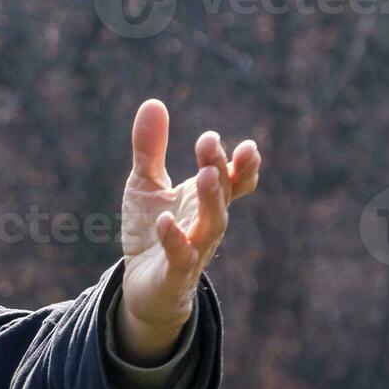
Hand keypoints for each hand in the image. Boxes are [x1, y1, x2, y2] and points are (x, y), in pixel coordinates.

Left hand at [117, 99, 261, 363]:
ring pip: (211, 226)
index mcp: (204, 202)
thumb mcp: (145, 184)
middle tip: (211, 142)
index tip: (246, 144)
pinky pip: (179, 257)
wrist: (142, 287)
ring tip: (204, 175)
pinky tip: (166, 220)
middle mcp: (205, 224)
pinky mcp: (173, 274)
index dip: (242, 165)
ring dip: (211, 201)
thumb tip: (153, 102)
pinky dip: (174, 239)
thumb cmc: (152, 231)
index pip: (233, 181)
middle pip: (221, 196)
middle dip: (220, 169)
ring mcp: (192, 250)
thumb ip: (150, 148)